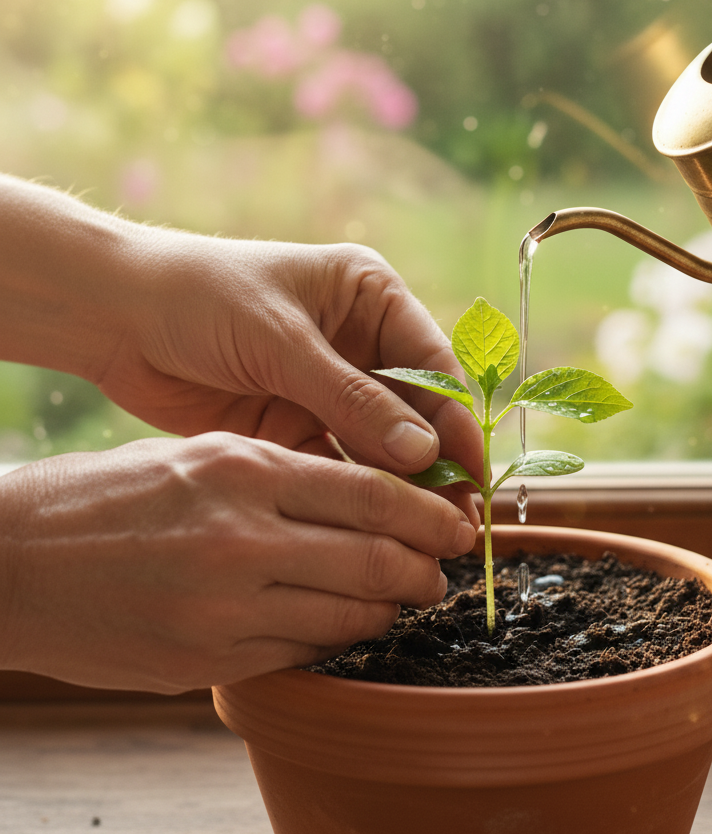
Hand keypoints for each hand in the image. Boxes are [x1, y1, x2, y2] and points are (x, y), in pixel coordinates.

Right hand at [0, 434, 476, 692]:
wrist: (14, 564)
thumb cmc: (108, 496)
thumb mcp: (200, 456)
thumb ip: (283, 477)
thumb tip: (363, 502)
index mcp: (245, 471)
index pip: (372, 493)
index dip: (429, 513)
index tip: (457, 524)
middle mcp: (243, 539)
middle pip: (375, 561)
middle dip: (424, 571)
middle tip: (442, 573)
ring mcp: (224, 608)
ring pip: (346, 619)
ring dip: (386, 613)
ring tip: (401, 604)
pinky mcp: (206, 662)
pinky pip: (298, 656)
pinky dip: (331, 642)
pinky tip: (340, 629)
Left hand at [101, 226, 482, 501]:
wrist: (115, 316)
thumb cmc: (202, 298)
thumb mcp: (282, 342)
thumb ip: (352, 398)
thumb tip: (423, 453)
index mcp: (370, 297)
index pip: (432, 363)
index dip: (456, 421)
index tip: (474, 474)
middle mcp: (359, 342)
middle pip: (414, 410)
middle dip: (434, 463)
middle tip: (456, 520)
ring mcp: (328, 387)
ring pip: (380, 444)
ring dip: (399, 487)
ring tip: (423, 537)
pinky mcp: (296, 423)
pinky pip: (338, 463)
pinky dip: (353, 496)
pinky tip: (371, 531)